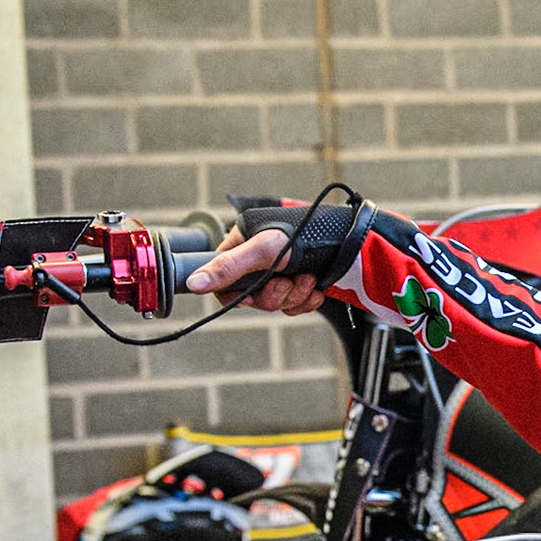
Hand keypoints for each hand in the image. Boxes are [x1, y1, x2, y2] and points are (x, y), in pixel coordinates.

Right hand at [186, 227, 325, 313]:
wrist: (347, 242)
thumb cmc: (303, 235)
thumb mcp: (261, 250)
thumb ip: (226, 268)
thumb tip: (192, 284)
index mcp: (242, 246)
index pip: (223, 279)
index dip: (234, 295)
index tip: (248, 297)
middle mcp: (259, 261)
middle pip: (253, 297)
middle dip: (274, 295)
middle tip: (287, 282)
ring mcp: (281, 273)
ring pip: (277, 303)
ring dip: (294, 296)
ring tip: (307, 279)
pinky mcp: (301, 283)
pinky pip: (296, 305)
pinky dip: (307, 300)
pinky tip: (316, 289)